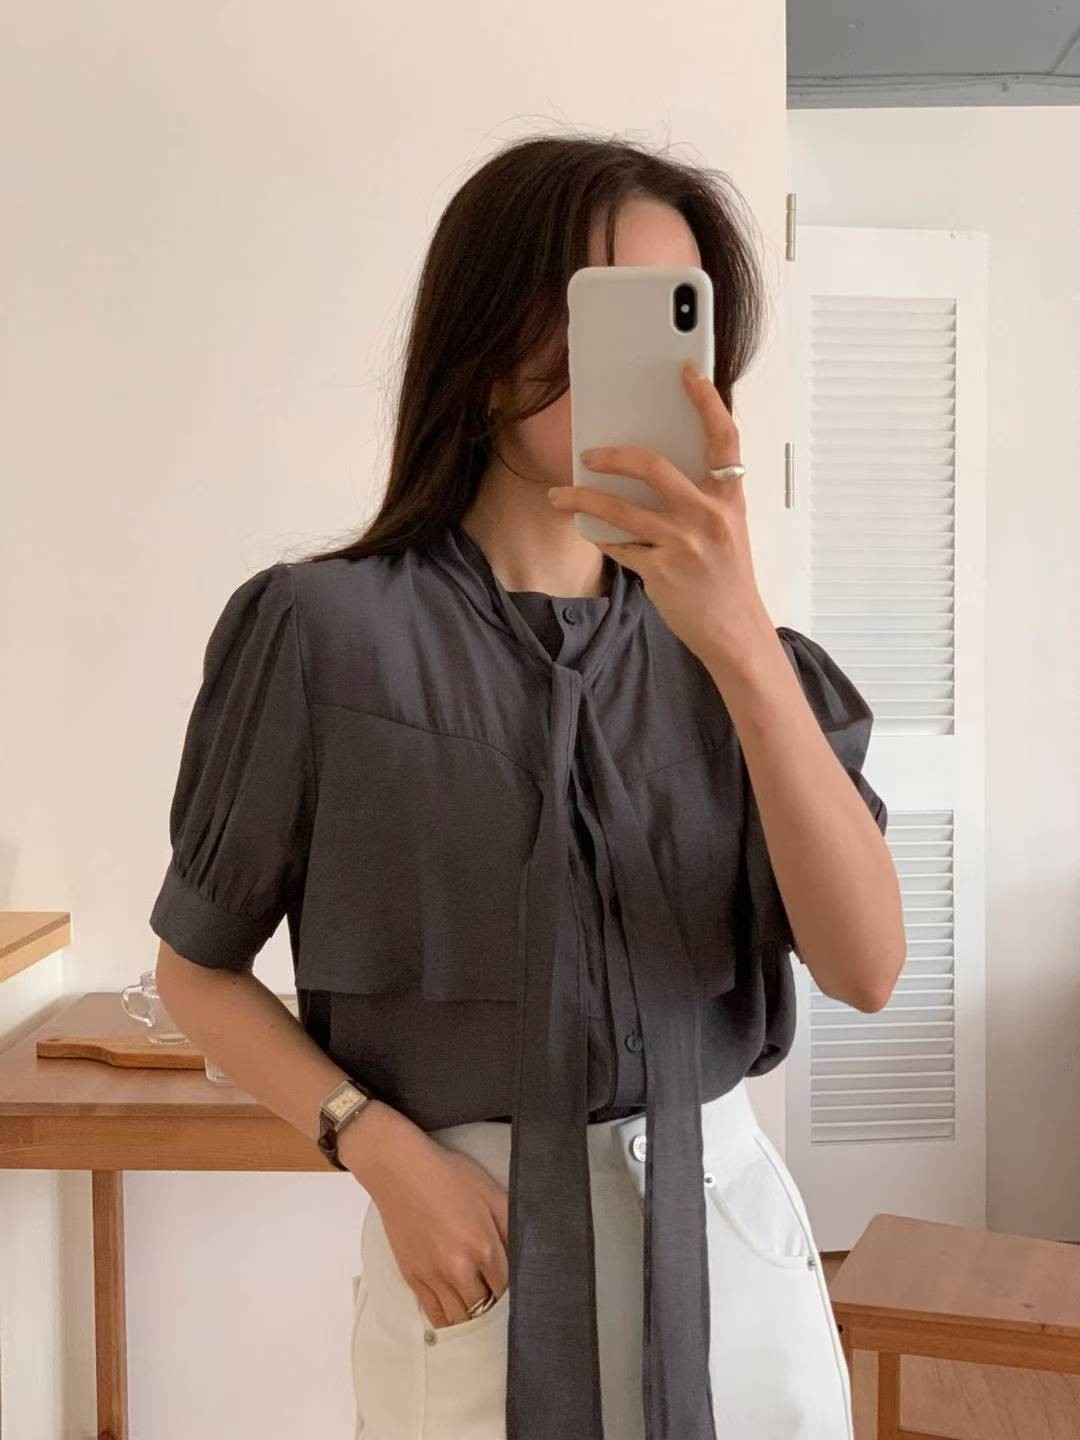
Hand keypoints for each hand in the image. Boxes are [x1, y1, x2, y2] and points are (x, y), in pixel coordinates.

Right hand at [365, 1134, 509, 1329]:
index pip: (507, 1288)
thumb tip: (525, 1253)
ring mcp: (433, 1277)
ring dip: (472, 1316)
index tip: (513, 1286)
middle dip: (494, 1305)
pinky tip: (456, 1314)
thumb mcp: (490, 1192)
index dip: (513, 1290)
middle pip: (485, 1307)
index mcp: (483, 1247)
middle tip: (496, 1296)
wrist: (401, 1171)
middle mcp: (459, 1269)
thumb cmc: (448, 1176)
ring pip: (460, 1318)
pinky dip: (448, 1321)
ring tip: (478, 1306)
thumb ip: (511, 1224)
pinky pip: (434, 1315)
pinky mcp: (413, 1278)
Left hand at [547, 358, 774, 674]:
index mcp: (729, 498)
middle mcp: (708, 516)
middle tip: (589, 453)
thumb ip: (701, 497)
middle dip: (613, 456)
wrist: (735, 631)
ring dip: (582, 499)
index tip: (688, 372)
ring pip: (620, 510)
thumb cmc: (728, 577)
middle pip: (654, 467)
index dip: (707, 401)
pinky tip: (586, 530)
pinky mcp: (660, 572)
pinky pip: (618, 546)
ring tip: (558, 495)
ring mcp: (682, 545)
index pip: (723, 438)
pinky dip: (599, 537)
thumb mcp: (727, 529)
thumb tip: (650, 470)